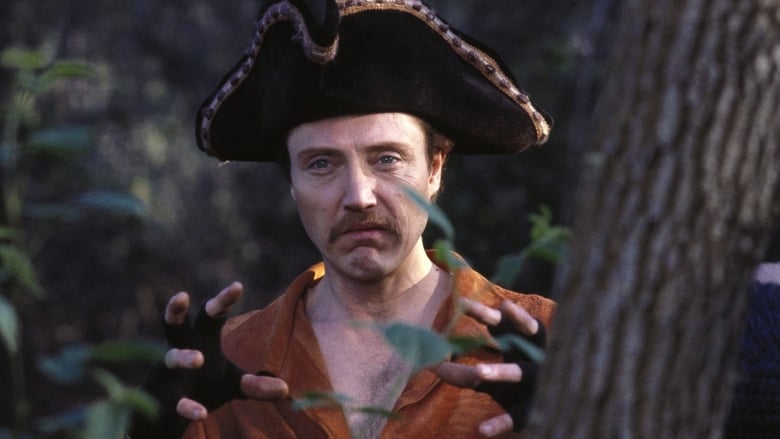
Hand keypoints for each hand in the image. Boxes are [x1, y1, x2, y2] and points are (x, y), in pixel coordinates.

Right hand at [128, 282, 287, 438]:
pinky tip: (202, 414)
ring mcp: (166, 373)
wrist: (173, 415)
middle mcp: (180, 350)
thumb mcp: (233, 385)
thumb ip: (256, 385)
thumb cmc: (205, 387)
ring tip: (199, 359)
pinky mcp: (162, 398)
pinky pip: (173, 400)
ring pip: (170, 358)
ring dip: (182, 357)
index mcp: (201, 340)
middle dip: (176, 311)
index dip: (223, 301)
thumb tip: (285, 389)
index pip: (211, 315)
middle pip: (176, 326)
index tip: (238, 286)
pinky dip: (187, 406)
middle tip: (182, 295)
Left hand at [436, 298, 544, 436]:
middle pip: (524, 335)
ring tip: (479, 372)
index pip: (506, 323)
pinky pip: (519, 415)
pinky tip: (481, 430)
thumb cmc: (519, 393)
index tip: (461, 303)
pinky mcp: (537, 410)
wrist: (559, 419)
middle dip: (510, 322)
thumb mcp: (494, 381)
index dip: (486, 313)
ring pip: (521, 373)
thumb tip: (434, 368)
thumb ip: (467, 375)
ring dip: (501, 371)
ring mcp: (538, 383)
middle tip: (487, 314)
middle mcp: (534, 359)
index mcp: (524, 347)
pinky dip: (501, 422)